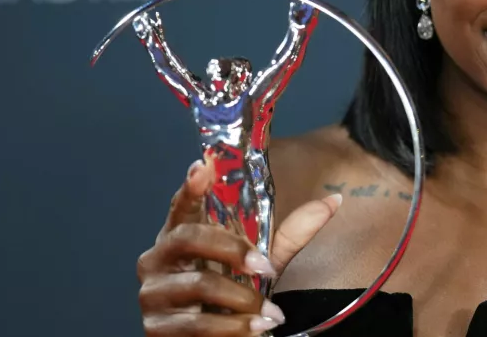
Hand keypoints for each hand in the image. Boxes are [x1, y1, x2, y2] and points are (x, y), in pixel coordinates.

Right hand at [137, 158, 341, 335]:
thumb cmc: (232, 296)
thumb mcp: (263, 262)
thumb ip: (293, 233)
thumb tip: (334, 200)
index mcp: (180, 234)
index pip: (181, 204)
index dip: (191, 186)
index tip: (203, 166)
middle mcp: (158, 258)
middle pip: (189, 237)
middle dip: (233, 251)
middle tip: (265, 269)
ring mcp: (152, 293)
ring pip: (199, 284)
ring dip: (241, 301)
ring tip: (269, 315)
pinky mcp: (154, 327)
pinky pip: (196, 324)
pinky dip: (232, 328)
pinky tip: (255, 330)